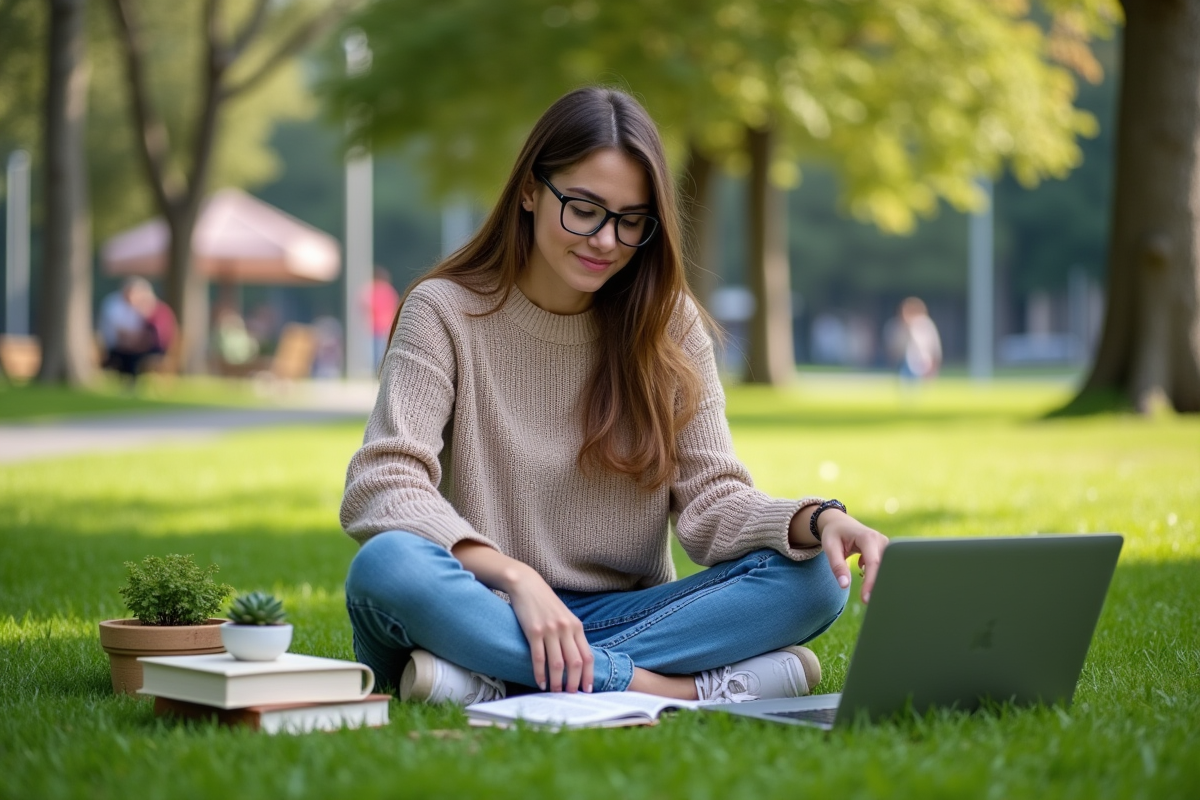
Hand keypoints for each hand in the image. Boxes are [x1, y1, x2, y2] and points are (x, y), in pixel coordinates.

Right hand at [507, 569, 594, 692]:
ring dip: (556, 682)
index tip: (587, 689)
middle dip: (574, 683)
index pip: (587, 656)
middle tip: (570, 694)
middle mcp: (565, 629)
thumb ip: (572, 634)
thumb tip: (576, 659)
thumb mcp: (565, 616)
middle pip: (575, 663)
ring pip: (557, 664)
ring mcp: (550, 630)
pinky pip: (538, 658)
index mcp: (576, 626)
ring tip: (555, 692)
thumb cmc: (546, 603)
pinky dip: (540, 674)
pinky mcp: (534, 631)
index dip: (589, 675)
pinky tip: (540, 683)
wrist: (527, 585)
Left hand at [818, 512, 888, 603]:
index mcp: (868, 537)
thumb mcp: (830, 547)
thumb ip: (837, 565)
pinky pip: (887, 568)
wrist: (839, 523)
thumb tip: (844, 585)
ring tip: (870, 598)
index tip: (866, 599)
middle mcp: (882, 540)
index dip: (871, 582)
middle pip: (885, 567)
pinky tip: (870, 589)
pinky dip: (879, 579)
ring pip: (888, 569)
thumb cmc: (834, 534)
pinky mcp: (887, 552)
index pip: (873, 563)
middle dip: (879, 586)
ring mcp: (887, 546)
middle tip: (870, 603)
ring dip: (880, 583)